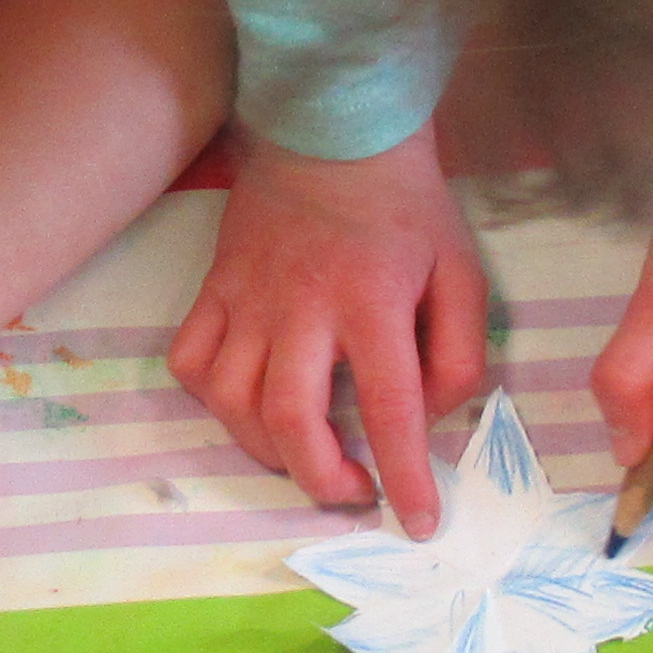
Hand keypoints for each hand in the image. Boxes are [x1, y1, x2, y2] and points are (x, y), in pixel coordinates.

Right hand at [169, 129, 495, 527]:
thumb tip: (430, 416)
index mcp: (372, 302)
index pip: (390, 409)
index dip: (406, 476)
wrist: (332, 131)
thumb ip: (457, 352)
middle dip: (320, 477)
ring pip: (232, 401)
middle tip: (353, 490)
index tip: (418, 521)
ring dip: (265, 450)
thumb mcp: (461, 272)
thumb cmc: (405, 209)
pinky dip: (212, 399)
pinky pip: (191, 361)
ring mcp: (247, 298)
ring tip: (304, 455)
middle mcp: (302, 306)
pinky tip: (247, 404)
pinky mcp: (214, 288)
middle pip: (290, 420)